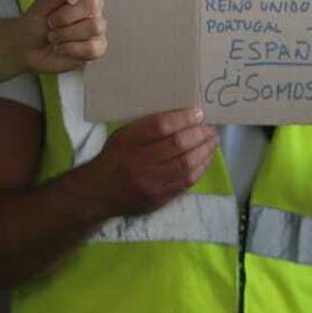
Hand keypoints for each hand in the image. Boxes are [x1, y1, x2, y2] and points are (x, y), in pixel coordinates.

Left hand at [21, 0, 106, 73]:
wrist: (28, 47)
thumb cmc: (35, 23)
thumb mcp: (42, 3)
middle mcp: (92, 5)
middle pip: (92, 3)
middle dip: (64, 16)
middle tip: (50, 23)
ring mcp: (97, 26)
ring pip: (93, 26)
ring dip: (65, 34)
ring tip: (53, 36)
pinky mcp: (98, 47)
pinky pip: (91, 47)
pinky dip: (69, 48)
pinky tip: (61, 47)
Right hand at [89, 108, 216, 217]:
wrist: (98, 194)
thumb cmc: (113, 158)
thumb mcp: (122, 137)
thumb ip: (146, 128)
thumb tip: (181, 118)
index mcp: (127, 142)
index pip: (159, 127)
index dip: (183, 119)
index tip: (199, 114)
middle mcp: (138, 162)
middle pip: (176, 145)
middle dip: (199, 134)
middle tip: (211, 128)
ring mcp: (150, 183)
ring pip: (186, 164)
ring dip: (204, 151)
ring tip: (213, 141)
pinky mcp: (159, 198)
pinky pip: (186, 182)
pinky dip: (200, 168)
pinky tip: (206, 159)